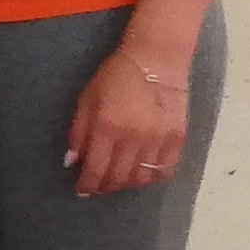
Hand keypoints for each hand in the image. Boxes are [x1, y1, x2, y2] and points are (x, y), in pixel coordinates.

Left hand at [66, 41, 190, 197]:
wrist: (157, 59)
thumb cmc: (116, 76)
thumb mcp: (88, 99)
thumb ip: (79, 131)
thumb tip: (72, 161)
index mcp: (107, 126)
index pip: (96, 168)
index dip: (88, 184)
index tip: (82, 190)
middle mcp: (133, 137)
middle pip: (118, 177)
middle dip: (105, 187)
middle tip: (98, 188)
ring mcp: (158, 139)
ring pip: (141, 178)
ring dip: (126, 184)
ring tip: (117, 180)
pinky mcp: (177, 138)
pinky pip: (165, 170)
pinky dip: (151, 177)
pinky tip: (142, 174)